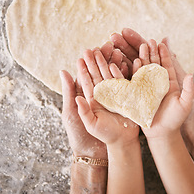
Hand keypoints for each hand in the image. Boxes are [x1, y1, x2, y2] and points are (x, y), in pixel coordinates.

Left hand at [60, 41, 129, 158]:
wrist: (116, 146)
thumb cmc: (94, 137)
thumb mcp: (81, 120)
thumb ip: (75, 101)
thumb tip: (65, 76)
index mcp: (90, 99)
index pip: (87, 80)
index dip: (85, 67)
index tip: (84, 54)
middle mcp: (103, 96)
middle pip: (100, 75)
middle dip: (99, 61)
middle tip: (97, 47)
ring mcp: (116, 97)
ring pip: (113, 77)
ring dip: (112, 63)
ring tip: (114, 50)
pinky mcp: (128, 100)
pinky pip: (127, 84)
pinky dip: (126, 73)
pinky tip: (127, 62)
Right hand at [132, 41, 193, 138]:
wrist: (162, 134)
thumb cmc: (176, 120)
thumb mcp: (185, 104)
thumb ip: (189, 90)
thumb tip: (191, 75)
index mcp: (170, 83)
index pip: (166, 65)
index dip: (163, 54)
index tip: (160, 43)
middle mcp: (158, 83)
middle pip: (154, 63)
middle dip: (151, 51)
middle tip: (147, 40)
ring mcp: (147, 87)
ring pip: (144, 69)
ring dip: (142, 57)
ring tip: (140, 47)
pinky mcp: (139, 94)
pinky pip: (135, 80)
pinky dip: (134, 71)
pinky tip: (132, 62)